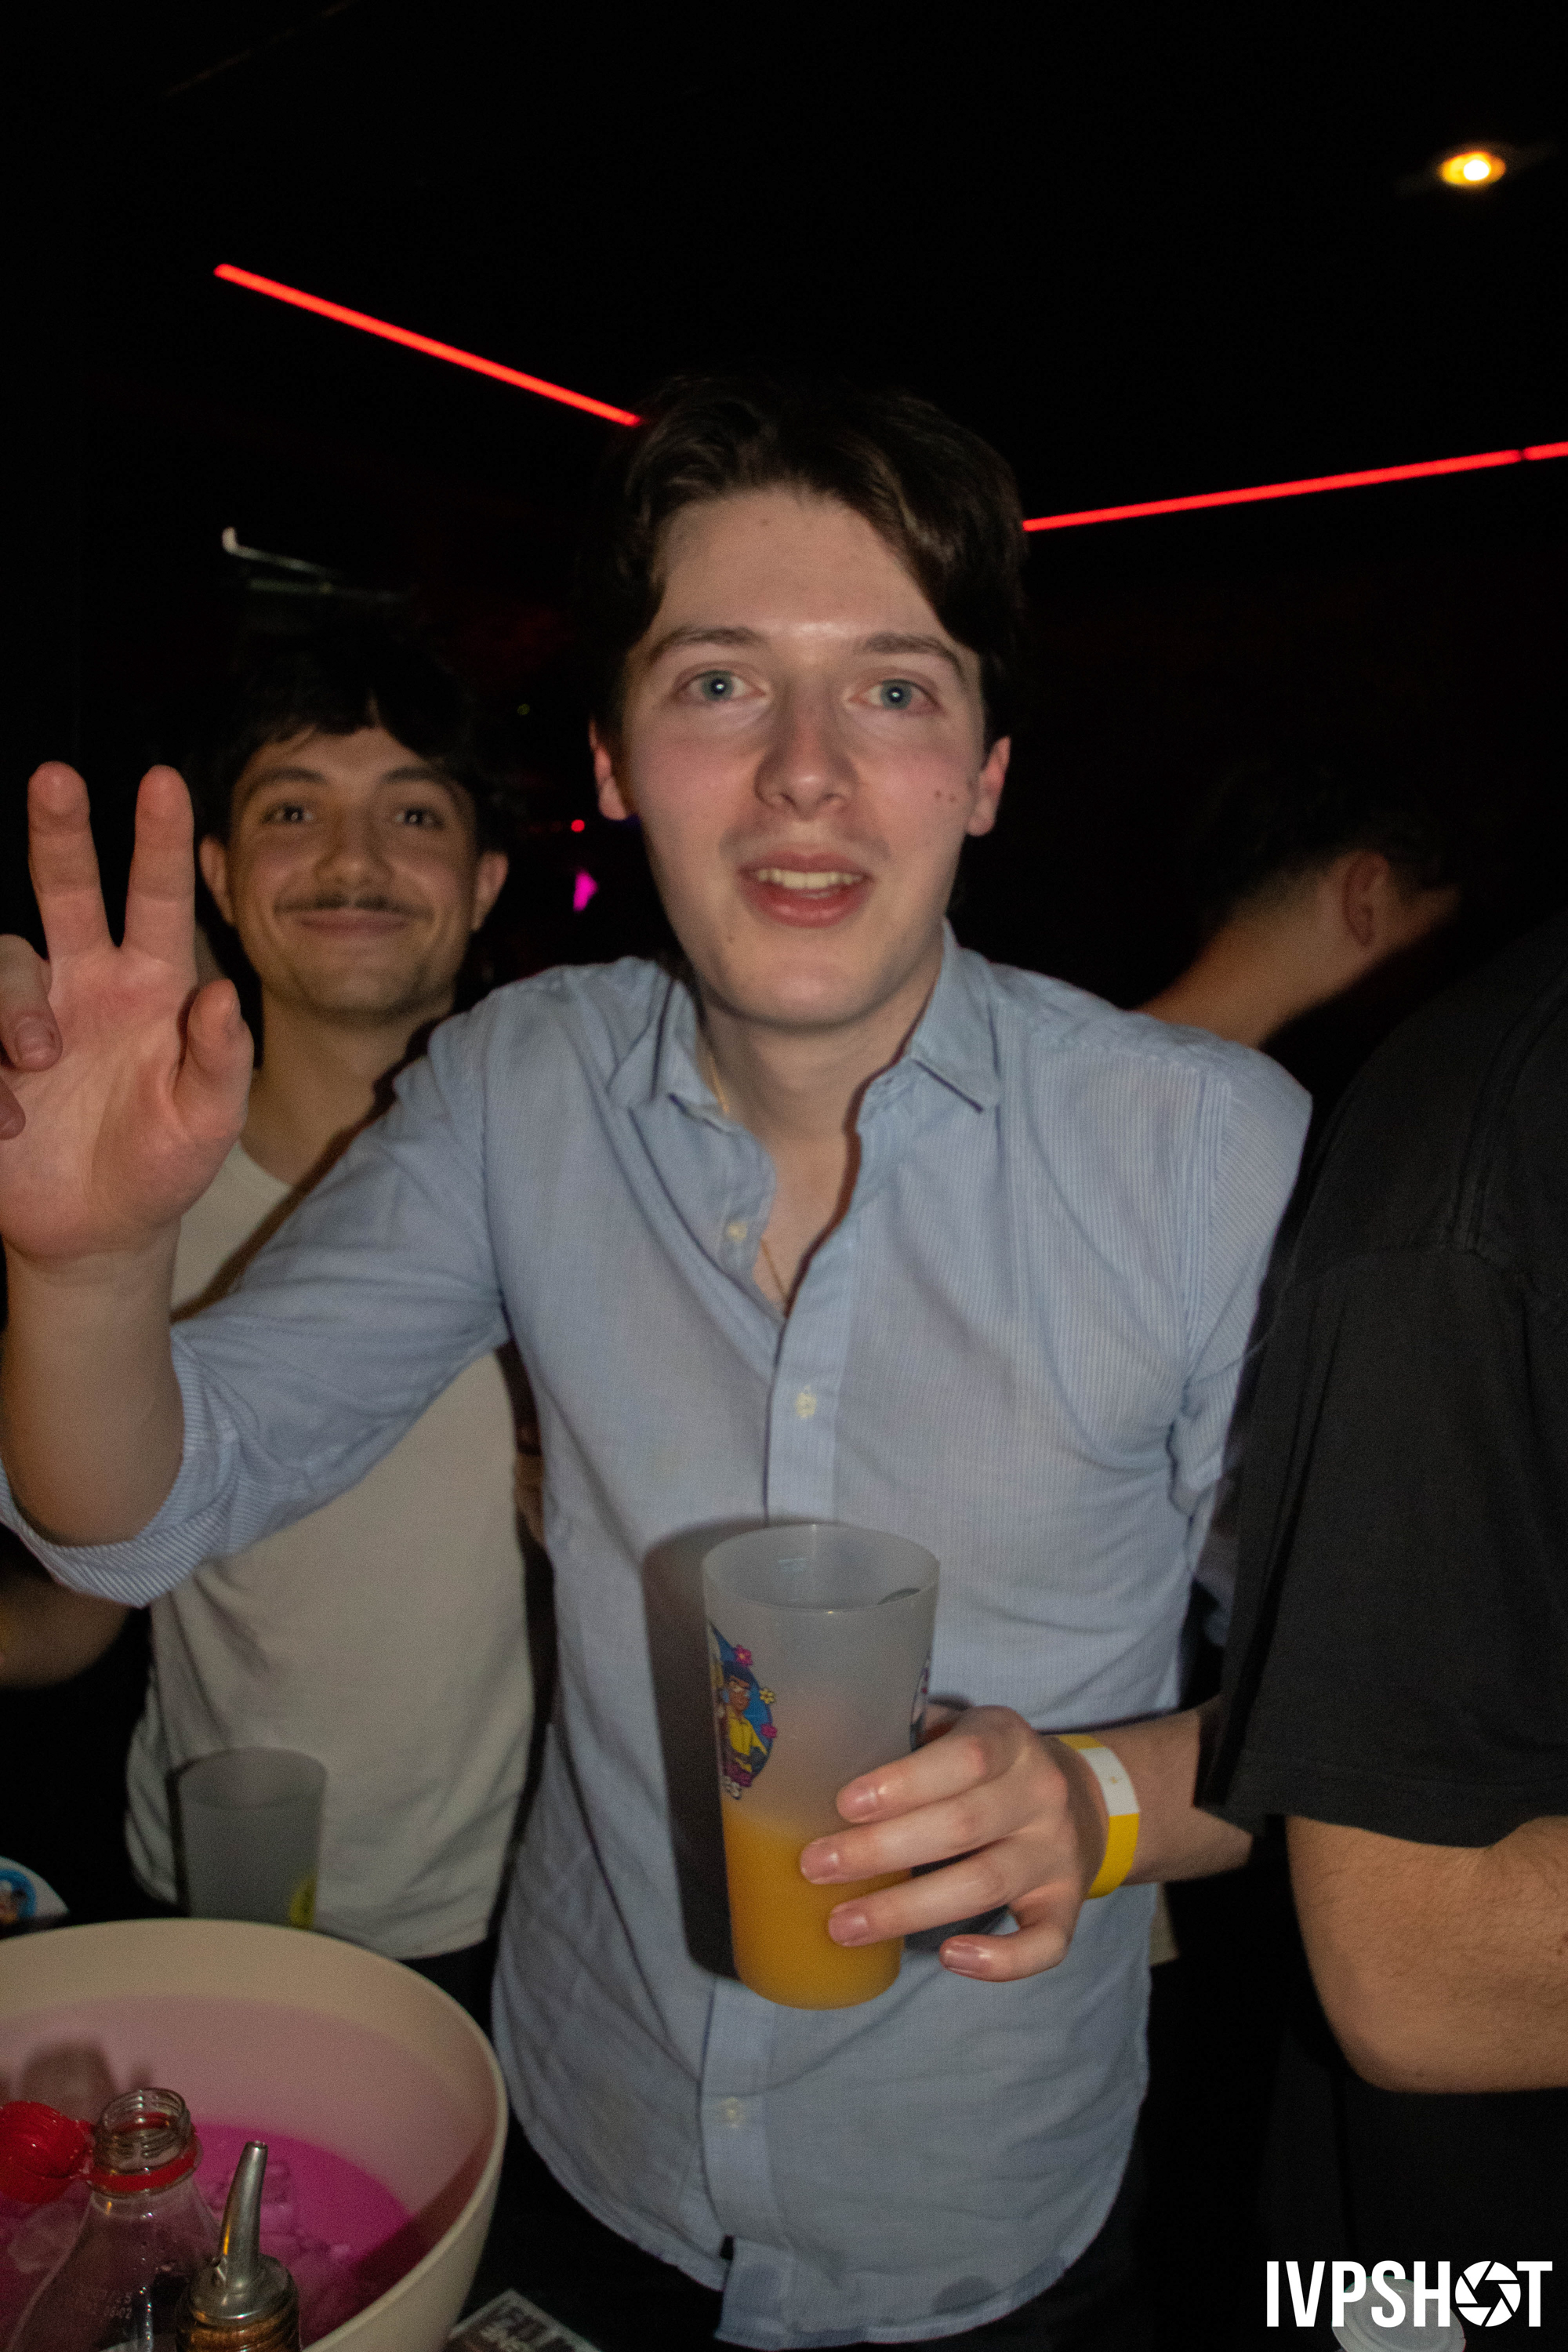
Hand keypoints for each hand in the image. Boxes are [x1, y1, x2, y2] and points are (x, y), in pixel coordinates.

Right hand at [0, 764, 251, 1264]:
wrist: (97, 1229)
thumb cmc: (165, 1165)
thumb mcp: (207, 1123)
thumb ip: (220, 1062)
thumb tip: (221, 997)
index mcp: (153, 987)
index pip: (159, 900)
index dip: (159, 842)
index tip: (163, 782)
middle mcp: (88, 981)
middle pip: (68, 888)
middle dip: (61, 832)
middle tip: (56, 777)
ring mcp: (31, 1013)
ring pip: (7, 962)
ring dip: (15, 1009)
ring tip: (38, 1065)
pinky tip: (8, 1122)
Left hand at [800, 1706, 1111, 1982]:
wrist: (1083, 1799)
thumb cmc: (988, 1766)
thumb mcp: (960, 1730)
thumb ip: (909, 1736)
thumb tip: (823, 1752)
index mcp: (1009, 1741)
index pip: (964, 1757)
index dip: (904, 1782)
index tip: (844, 1805)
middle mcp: (1040, 1794)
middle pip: (961, 1826)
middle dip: (880, 1851)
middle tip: (816, 1867)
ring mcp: (1057, 1853)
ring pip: (985, 1884)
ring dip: (908, 1909)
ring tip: (844, 1925)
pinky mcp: (1068, 1904)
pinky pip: (1046, 1942)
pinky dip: (1002, 1960)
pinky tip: (950, 1959)